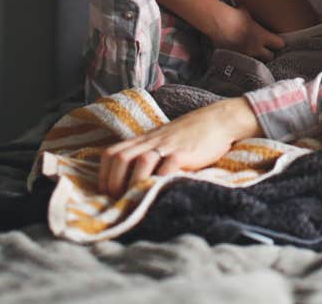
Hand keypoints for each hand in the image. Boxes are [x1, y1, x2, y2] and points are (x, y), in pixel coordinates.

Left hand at [98, 97, 261, 196]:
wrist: (218, 120)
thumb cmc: (190, 134)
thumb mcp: (162, 140)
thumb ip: (148, 153)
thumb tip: (132, 179)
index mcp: (142, 140)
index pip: (111, 154)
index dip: (103, 175)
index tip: (105, 194)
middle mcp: (150, 142)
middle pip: (120, 158)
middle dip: (114, 183)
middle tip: (117, 201)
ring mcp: (167, 147)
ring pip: (141, 162)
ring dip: (134, 184)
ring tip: (135, 200)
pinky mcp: (184, 153)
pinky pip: (168, 167)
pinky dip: (160, 181)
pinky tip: (158, 193)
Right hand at [210, 6, 285, 61]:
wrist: (217, 24)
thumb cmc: (233, 15)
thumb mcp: (247, 13)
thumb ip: (253, 19)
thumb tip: (252, 17)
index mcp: (262, 36)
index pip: (280, 44)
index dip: (278, 43)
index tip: (276, 41)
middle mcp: (256, 48)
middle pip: (270, 57)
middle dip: (269, 53)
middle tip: (265, 48)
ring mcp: (245, 55)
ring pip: (258, 62)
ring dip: (257, 58)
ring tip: (253, 52)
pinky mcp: (235, 58)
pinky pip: (244, 62)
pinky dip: (244, 59)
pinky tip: (241, 53)